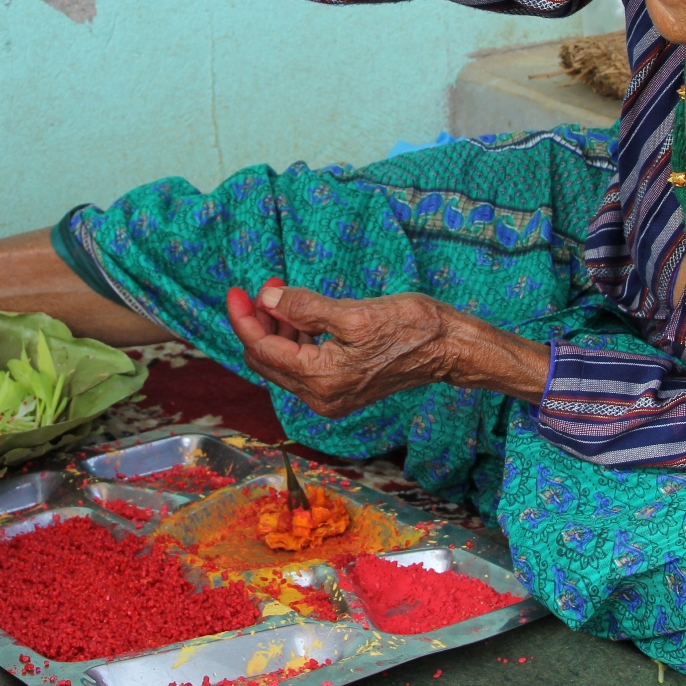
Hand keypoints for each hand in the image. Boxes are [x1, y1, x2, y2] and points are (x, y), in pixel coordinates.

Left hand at [226, 280, 548, 415]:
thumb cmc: (411, 328)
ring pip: (284, 363)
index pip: (263, 350)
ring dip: (277, 329)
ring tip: (285, 296)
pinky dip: (295, 340)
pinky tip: (302, 316)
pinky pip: (302, 365)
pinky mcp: (340, 389)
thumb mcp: (354, 312)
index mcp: (321, 380)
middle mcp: (321, 398)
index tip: (236, 291)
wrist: (449, 349)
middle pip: (267, 361)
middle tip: (262, 287)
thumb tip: (266, 300)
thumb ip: (305, 308)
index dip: (245, 318)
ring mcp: (330, 397)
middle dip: (258, 323)